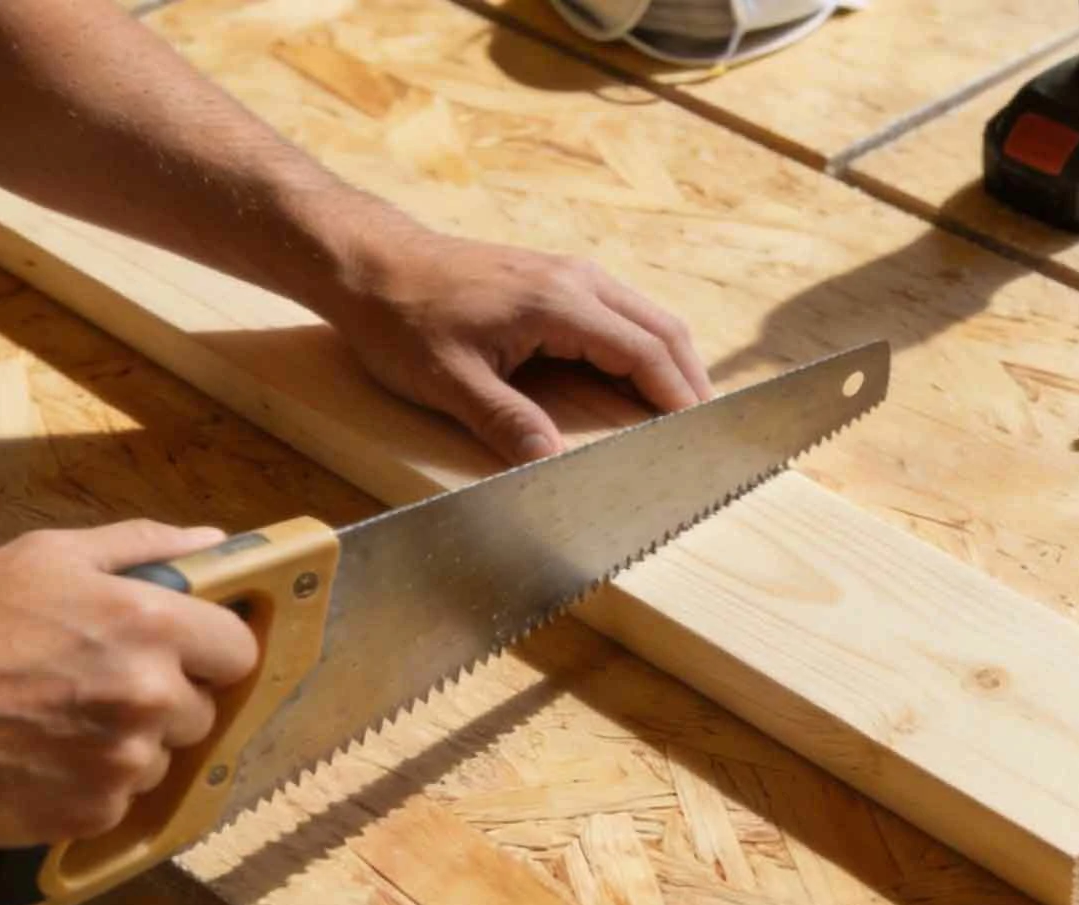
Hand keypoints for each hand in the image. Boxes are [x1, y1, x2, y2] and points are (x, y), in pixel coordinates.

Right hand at [0, 520, 258, 846]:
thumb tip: (215, 542)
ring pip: (162, 756)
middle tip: (95, 684)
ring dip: (128, 744)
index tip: (181, 653)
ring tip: (58, 722)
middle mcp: (152, 696)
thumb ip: (142, 547)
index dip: (212, 651)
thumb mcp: (48, 556)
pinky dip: (92, 784)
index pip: (239, 649)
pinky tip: (41, 758)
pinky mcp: (95, 811)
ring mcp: (125, 761)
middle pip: (203, 708)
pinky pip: (121, 797)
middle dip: (165, 698)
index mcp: (152, 626)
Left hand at [325, 229, 714, 463]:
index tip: (701, 436)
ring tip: (684, 414)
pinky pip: (620, 313)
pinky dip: (644, 348)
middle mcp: (576, 280)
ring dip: (671, 364)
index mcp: (560, 302)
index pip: (646, 353)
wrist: (371, 264)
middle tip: (708, 434)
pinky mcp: (555, 279)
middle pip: (663, 330)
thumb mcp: (448, 381)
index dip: (679, 398)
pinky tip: (639, 383)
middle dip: (691, 382)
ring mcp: (568, 274)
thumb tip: (550, 466)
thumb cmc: (403, 318)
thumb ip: (505, 423)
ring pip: (646, 318)